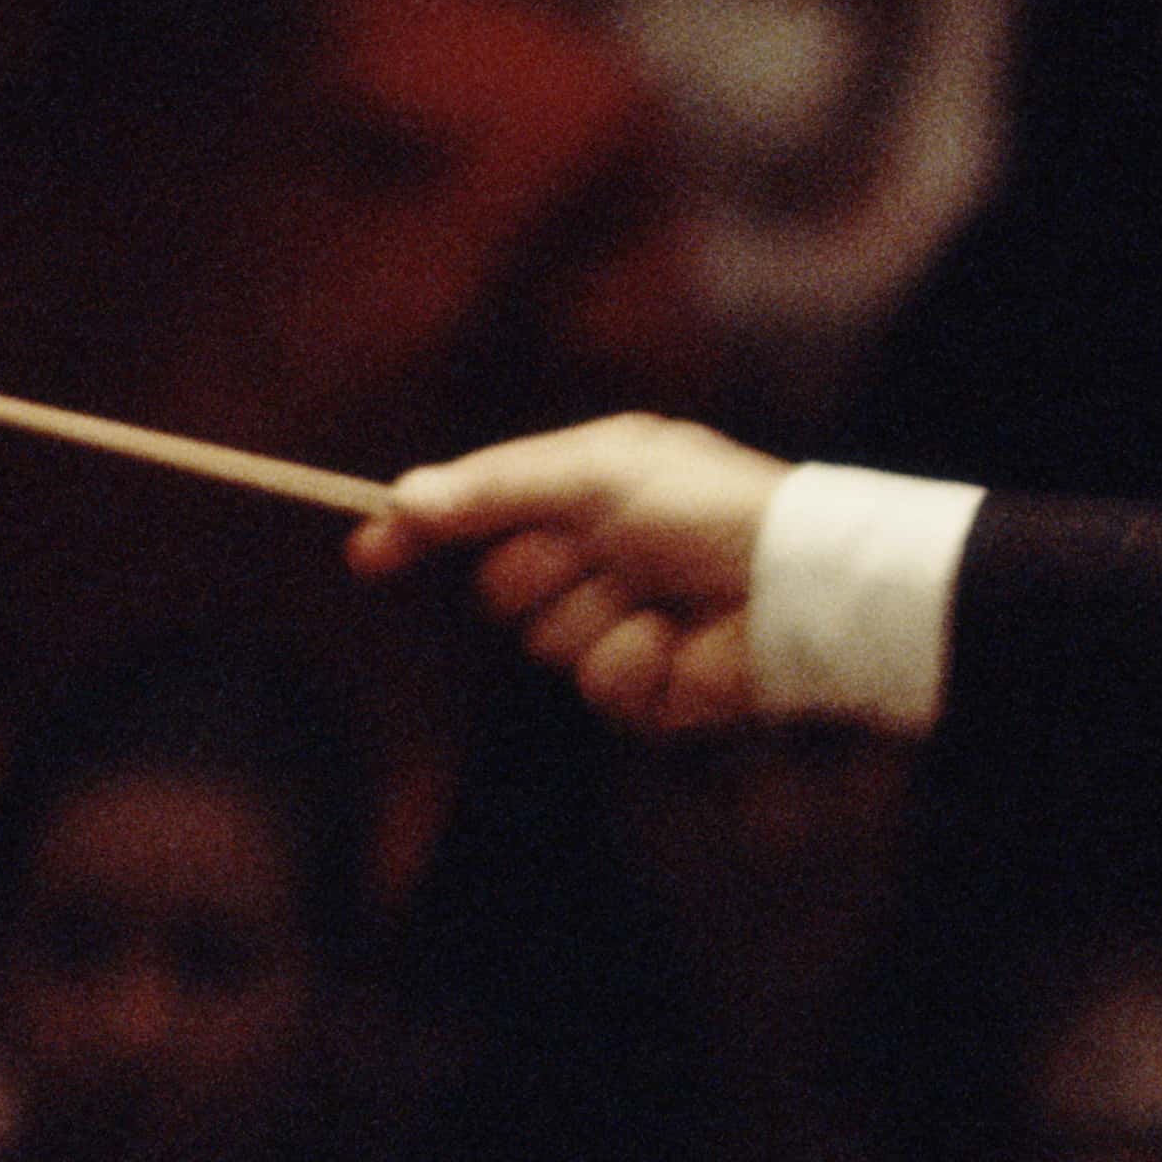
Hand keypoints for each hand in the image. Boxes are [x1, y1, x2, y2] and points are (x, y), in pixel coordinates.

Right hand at [351, 414, 790, 732]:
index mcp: (590, 493)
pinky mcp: (648, 687)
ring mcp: (621, 623)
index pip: (483, 515)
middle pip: (502, 584)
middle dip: (544, 569)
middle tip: (603, 550)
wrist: (791, 581)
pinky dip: (634, 660)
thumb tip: (402, 498)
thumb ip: (494, 489)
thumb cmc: (706, 507)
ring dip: (597, 613)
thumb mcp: (593, 475)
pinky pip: (597, 686)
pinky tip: (677, 641)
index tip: (369, 552)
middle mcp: (601, 556)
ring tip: (658, 594)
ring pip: (546, 640)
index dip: (424, 533)